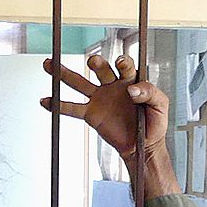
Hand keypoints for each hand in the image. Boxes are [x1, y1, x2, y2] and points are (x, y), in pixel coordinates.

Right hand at [40, 54, 170, 161]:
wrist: (143, 146)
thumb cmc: (154, 124)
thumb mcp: (161, 106)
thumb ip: (150, 93)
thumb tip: (132, 90)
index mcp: (131, 80)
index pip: (126, 66)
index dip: (124, 65)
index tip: (124, 74)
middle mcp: (113, 86)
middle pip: (102, 69)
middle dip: (97, 63)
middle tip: (93, 61)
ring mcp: (100, 99)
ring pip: (80, 83)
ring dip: (65, 74)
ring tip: (50, 64)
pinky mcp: (91, 114)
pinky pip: (72, 108)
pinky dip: (58, 105)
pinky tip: (45, 100)